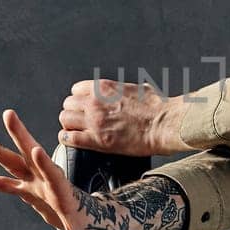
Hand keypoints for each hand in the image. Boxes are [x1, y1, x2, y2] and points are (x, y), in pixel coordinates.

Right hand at [0, 109, 110, 229]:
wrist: (98, 222)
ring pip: (15, 162)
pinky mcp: (31, 191)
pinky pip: (5, 182)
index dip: (47, 165)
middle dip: (20, 137)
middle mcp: (50, 184)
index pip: (56, 178)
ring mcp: (38, 184)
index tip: (38, 149)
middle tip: (8, 114)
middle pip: (32, 157)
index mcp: (65, 196)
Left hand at [58, 77, 180, 155]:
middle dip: (73, 112)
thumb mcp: (139, 89)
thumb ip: (126, 91)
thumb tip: (129, 92)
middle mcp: (95, 102)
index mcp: (104, 88)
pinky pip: (69, 138)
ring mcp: (94, 121)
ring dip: (70, 125)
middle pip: (68, 104)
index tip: (84, 106)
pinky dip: (68, 140)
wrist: (164, 124)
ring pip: (65, 119)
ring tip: (78, 131)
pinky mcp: (97, 140)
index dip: (79, 99)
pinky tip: (74, 141)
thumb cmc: (158, 107)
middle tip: (81, 120)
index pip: (76, 90)